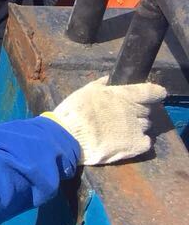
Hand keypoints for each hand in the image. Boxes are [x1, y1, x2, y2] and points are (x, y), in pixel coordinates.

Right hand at [45, 77, 166, 165]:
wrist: (69, 136)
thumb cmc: (74, 111)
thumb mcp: (85, 91)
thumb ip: (100, 84)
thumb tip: (108, 79)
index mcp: (124, 95)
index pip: (151, 92)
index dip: (155, 93)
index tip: (155, 94)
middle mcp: (134, 110)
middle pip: (147, 109)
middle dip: (139, 111)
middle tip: (125, 115)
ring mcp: (137, 128)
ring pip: (146, 125)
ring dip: (137, 125)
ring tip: (123, 129)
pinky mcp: (136, 145)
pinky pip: (147, 141)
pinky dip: (140, 140)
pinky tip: (128, 141)